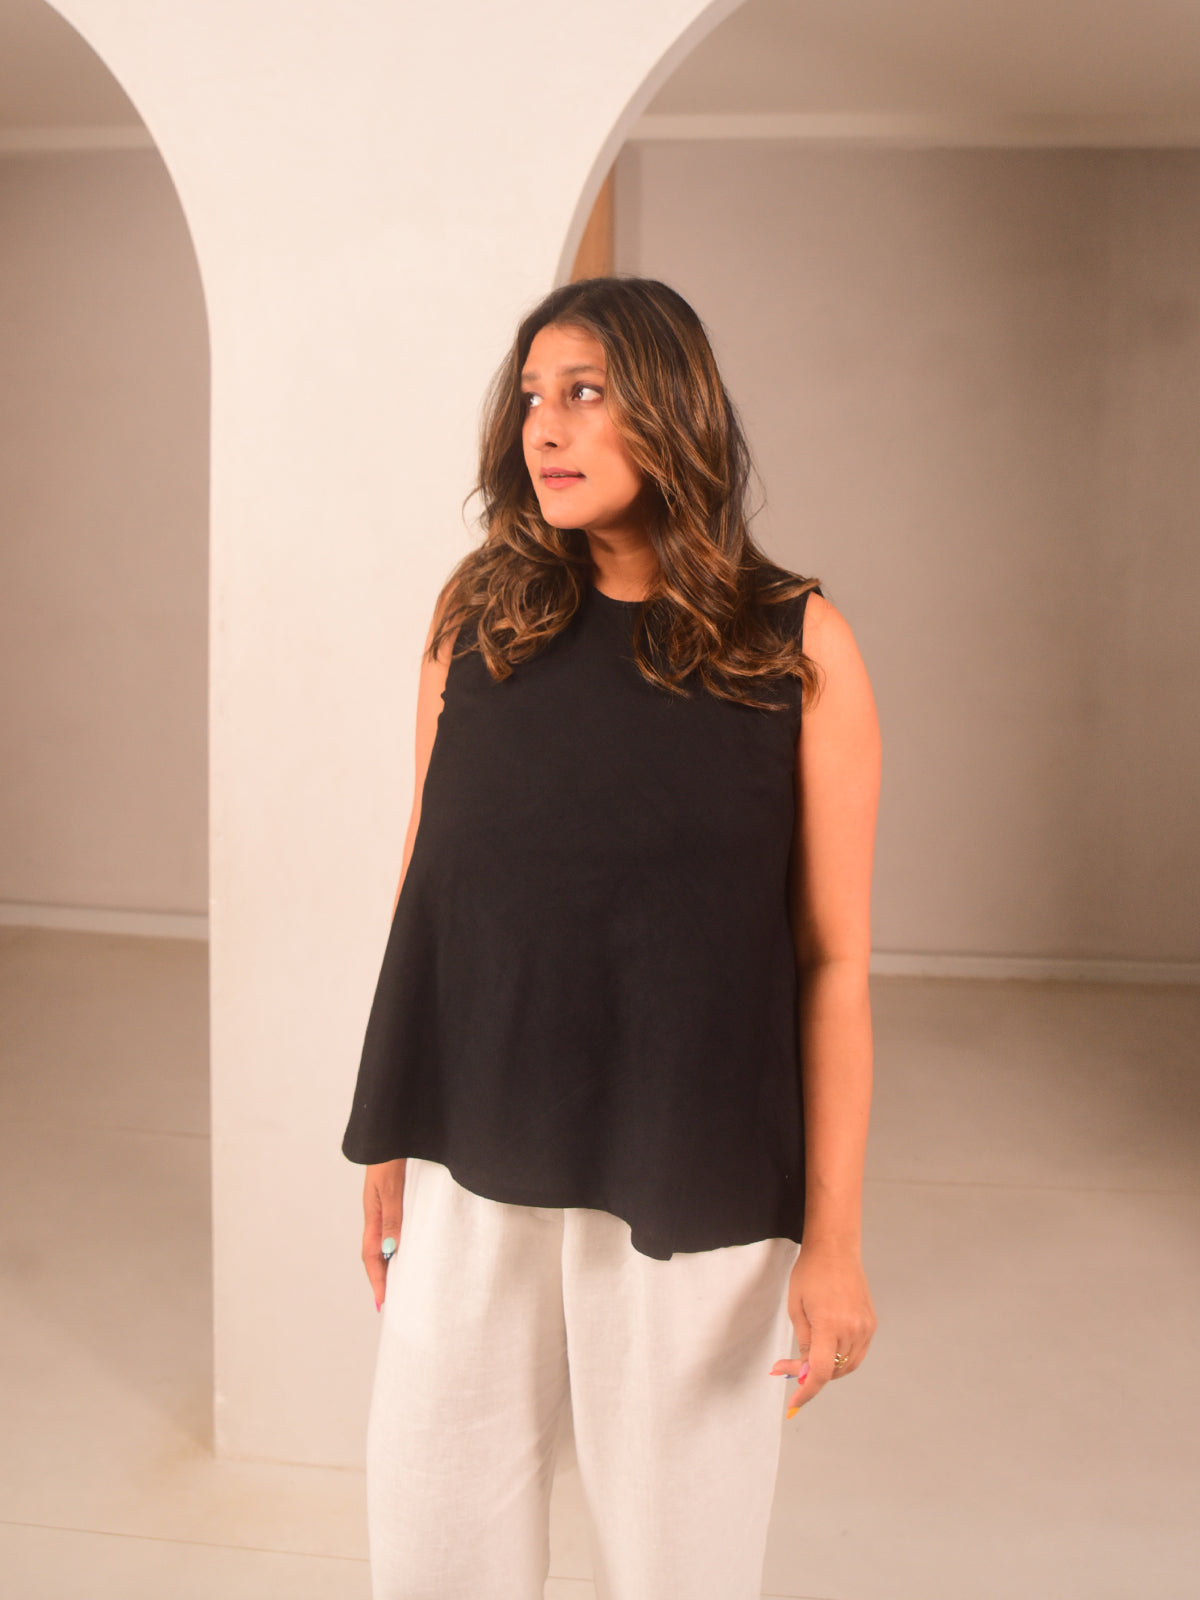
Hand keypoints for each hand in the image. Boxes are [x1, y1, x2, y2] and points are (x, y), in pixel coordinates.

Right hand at [361, 1159, 406, 1309]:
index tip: (383, 1303)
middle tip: (389, 1300)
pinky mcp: (395, 1194)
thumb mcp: (392, 1187)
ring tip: (398, 1280)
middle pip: (375, 1252)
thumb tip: (391, 1250)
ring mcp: (384, 1203)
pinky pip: (393, 1226)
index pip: (372, 1255)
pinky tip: (406, 1245)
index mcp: (373, 1212)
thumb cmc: (391, 1153)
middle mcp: (377, 1211)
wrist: (395, 1126)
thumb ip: (392, 1216)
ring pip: (384, 1239)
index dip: (377, 1279)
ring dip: (388, 1261)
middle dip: (381, 1276)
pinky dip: (396, 1242)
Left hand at [770, 1241, 875, 1416]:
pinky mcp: (871, 1324)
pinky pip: (856, 1354)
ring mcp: (865, 1327)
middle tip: (787, 1367)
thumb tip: (804, 1370)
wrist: (835, 1250)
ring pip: (846, 1366)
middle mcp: (852, 1328)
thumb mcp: (796, 1308)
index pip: (820, 1371)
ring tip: (805, 1357)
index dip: (807, 1391)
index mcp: (829, 1324)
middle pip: (832, 1371)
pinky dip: (840, 1359)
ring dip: (826, 1369)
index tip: (794, 1403)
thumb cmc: (810, 1273)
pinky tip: (825, 1349)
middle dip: (809, 1375)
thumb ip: (803, 1343)